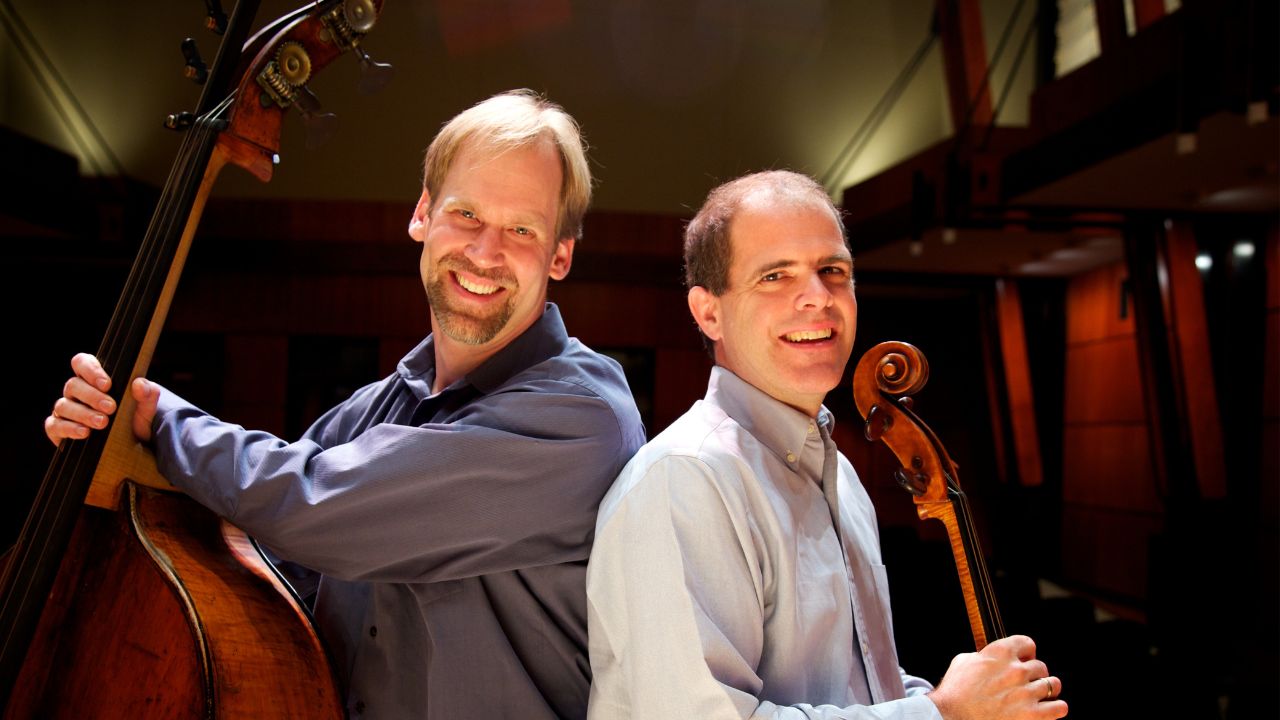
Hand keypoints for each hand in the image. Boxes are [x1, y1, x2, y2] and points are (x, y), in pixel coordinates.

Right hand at [44, 353, 158, 445]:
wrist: (131, 446)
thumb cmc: (134, 420)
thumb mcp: (145, 408)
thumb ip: (146, 394)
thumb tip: (139, 384)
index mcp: (94, 379)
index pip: (82, 362)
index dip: (90, 369)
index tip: (106, 384)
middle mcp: (76, 392)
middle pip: (73, 385)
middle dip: (92, 396)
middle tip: (110, 408)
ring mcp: (66, 410)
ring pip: (63, 405)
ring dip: (83, 414)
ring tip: (102, 423)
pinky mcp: (59, 429)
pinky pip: (54, 425)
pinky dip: (68, 428)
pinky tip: (84, 433)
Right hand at [927, 635, 1067, 719]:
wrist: (951, 718)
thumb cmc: (954, 692)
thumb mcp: (963, 662)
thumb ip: (982, 655)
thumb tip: (990, 657)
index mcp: (1000, 653)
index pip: (1028, 643)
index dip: (1026, 652)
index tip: (1024, 660)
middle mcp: (1016, 670)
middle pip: (1041, 666)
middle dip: (1034, 675)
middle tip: (1026, 684)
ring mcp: (1026, 693)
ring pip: (1053, 684)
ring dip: (1047, 690)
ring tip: (1038, 696)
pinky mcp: (1032, 715)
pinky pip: (1059, 707)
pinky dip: (1056, 708)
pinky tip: (1049, 709)